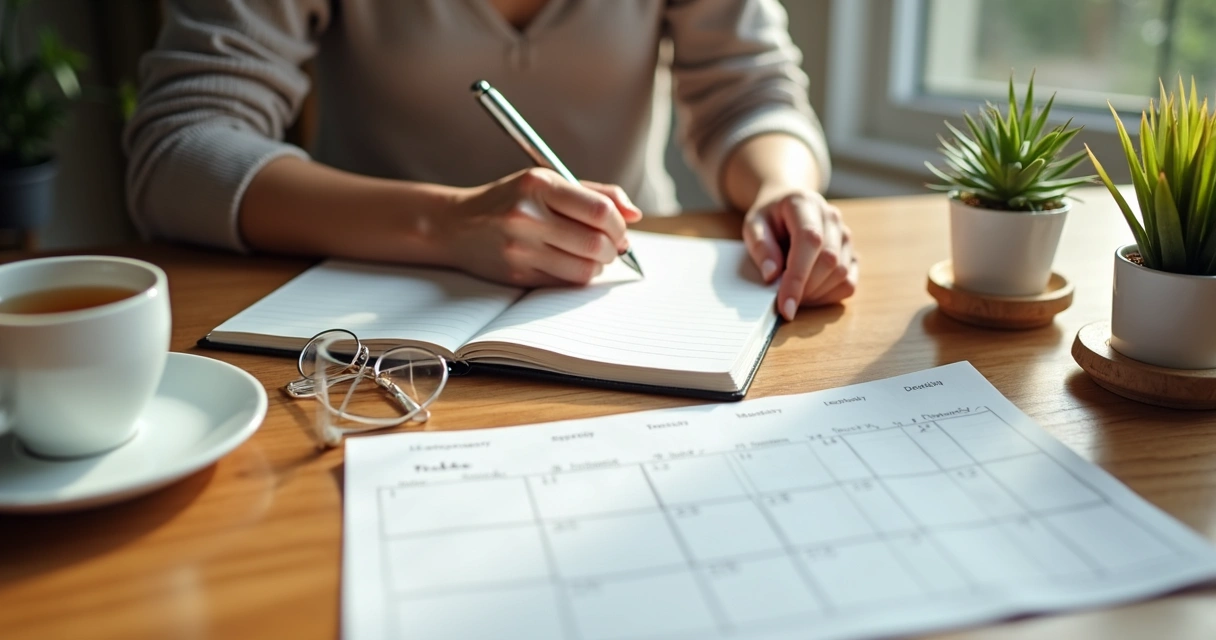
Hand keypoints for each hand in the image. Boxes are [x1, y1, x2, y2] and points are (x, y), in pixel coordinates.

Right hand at [440, 168, 642, 286]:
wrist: (455, 225)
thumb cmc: (509, 200)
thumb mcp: (547, 182)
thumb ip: (594, 194)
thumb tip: (634, 214)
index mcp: (537, 185)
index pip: (599, 211)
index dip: (619, 225)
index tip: (620, 229)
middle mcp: (527, 216)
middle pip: (595, 243)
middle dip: (614, 248)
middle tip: (612, 246)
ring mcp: (520, 248)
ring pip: (584, 269)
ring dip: (598, 265)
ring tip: (592, 255)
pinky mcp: (517, 274)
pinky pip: (564, 283)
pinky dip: (578, 276)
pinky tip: (571, 264)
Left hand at [742, 188, 857, 319]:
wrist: (788, 204)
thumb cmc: (770, 218)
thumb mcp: (753, 225)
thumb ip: (760, 247)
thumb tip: (772, 274)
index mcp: (805, 204)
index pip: (809, 241)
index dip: (798, 277)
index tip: (785, 306)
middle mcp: (831, 217)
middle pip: (829, 260)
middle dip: (804, 290)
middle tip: (782, 301)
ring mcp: (845, 235)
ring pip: (841, 273)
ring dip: (816, 294)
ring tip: (793, 294)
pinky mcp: (852, 253)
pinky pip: (849, 282)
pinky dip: (828, 296)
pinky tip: (809, 294)